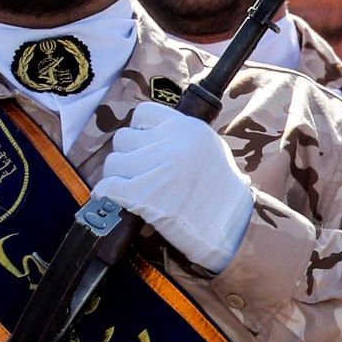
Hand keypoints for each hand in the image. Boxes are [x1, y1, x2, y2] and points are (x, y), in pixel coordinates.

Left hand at [92, 102, 257, 273]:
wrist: (233, 228)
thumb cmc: (222, 191)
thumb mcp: (211, 149)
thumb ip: (180, 137)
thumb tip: (145, 135)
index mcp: (189, 127)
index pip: (144, 113)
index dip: (141, 131)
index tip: (147, 147)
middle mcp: (172, 143)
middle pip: (123, 138)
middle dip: (128, 156)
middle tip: (141, 174)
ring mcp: (157, 168)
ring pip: (113, 163)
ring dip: (119, 177)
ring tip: (135, 189)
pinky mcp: (144, 195)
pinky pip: (107, 187)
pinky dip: (108, 195)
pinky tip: (118, 200)